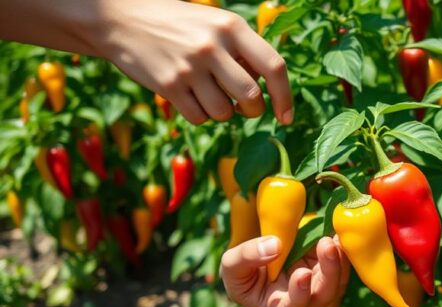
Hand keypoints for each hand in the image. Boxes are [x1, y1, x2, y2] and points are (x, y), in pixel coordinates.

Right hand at [93, 0, 291, 124]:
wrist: (119, 19)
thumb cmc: (178, 25)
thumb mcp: (214, 24)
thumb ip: (243, 51)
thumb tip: (270, 89)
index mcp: (232, 27)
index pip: (274, 66)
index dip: (285, 97)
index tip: (286, 117)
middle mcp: (213, 45)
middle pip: (252, 97)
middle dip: (252, 111)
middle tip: (244, 108)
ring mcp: (189, 66)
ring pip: (224, 113)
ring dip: (222, 113)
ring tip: (208, 94)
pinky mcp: (168, 85)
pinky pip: (199, 117)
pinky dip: (200, 115)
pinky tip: (188, 96)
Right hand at [221, 236, 345, 306]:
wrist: (255, 254)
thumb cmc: (240, 269)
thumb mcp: (232, 263)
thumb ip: (247, 257)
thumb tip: (275, 245)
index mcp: (277, 305)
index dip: (299, 295)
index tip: (302, 274)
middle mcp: (302, 298)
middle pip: (323, 294)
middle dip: (329, 272)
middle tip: (326, 245)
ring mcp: (317, 281)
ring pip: (338, 278)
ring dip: (340, 259)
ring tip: (334, 236)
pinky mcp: (325, 265)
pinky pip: (341, 260)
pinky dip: (342, 247)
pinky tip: (339, 231)